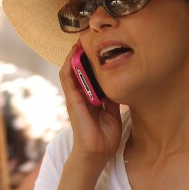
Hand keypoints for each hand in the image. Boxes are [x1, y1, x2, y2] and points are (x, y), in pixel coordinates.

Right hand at [59, 43, 122, 164]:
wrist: (96, 154)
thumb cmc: (104, 136)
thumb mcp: (113, 112)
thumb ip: (113, 98)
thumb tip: (121, 82)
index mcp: (91, 97)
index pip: (89, 73)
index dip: (92, 59)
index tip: (100, 44)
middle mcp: (81, 94)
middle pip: (78, 68)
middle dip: (82, 52)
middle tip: (90, 36)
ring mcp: (74, 96)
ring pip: (70, 69)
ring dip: (74, 54)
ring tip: (80, 39)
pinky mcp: (71, 100)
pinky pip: (67, 78)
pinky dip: (69, 64)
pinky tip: (74, 53)